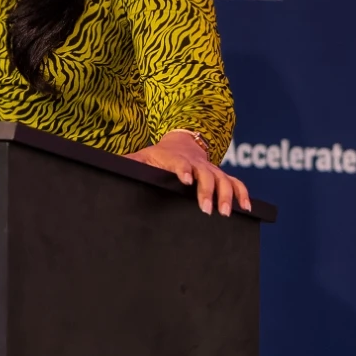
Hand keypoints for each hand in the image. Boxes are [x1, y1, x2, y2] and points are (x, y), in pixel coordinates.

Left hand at [128, 130, 252, 216]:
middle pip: (206, 174)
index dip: (183, 170)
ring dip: (227, 195)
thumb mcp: (143, 158)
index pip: (179, 163)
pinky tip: (246, 208)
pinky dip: (243, 194)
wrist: (182, 142)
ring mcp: (212, 169)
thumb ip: (130, 165)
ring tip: (225, 213)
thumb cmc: (159, 156)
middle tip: (207, 210)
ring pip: (224, 179)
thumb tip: (109, 168)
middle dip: (207, 191)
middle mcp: (197, 163)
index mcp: (175, 159)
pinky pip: (236, 183)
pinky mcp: (222, 175)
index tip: (185, 180)